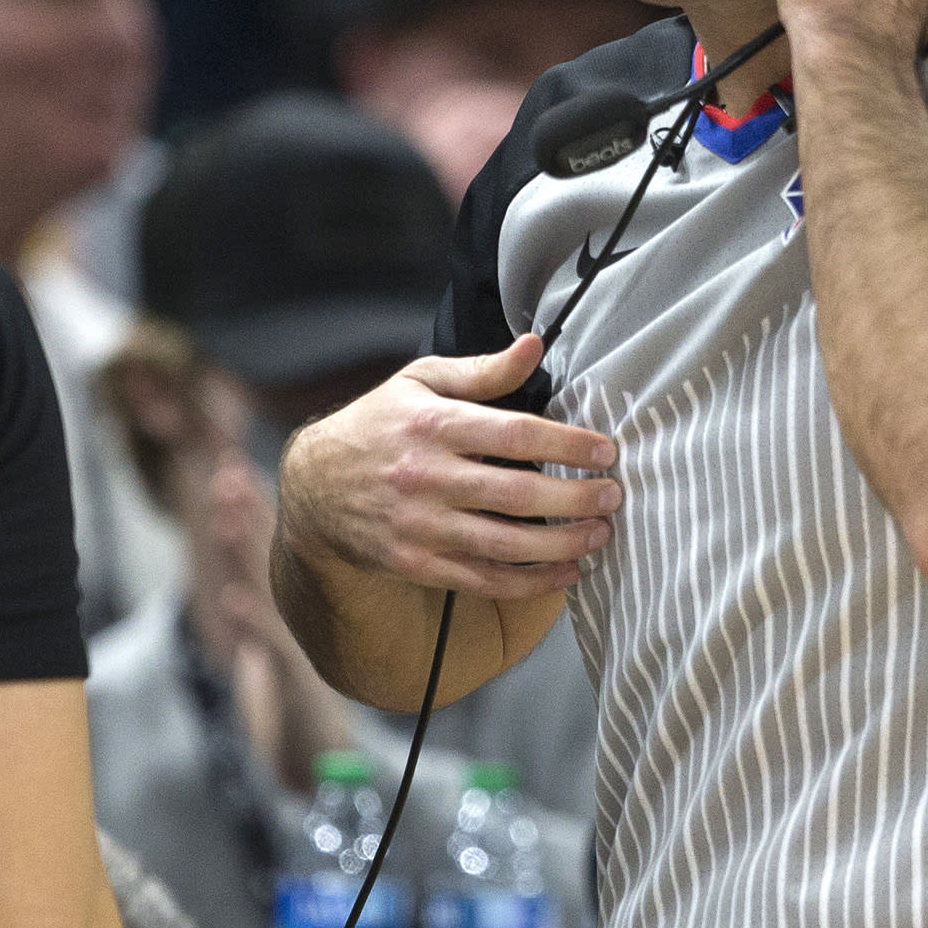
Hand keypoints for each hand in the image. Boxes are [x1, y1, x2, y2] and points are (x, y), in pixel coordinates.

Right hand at [278, 332, 619, 599]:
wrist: (313, 488)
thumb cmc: (377, 426)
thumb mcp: (419, 383)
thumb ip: (482, 371)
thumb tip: (535, 345)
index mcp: (432, 426)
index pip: (514, 434)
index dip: (566, 445)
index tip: (605, 452)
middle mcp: (427, 478)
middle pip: (516, 494)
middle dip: (575, 499)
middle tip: (614, 497)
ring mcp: (421, 526)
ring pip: (504, 544)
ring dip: (561, 545)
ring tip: (599, 536)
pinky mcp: (418, 563)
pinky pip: (484, 579)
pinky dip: (530, 581)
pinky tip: (565, 573)